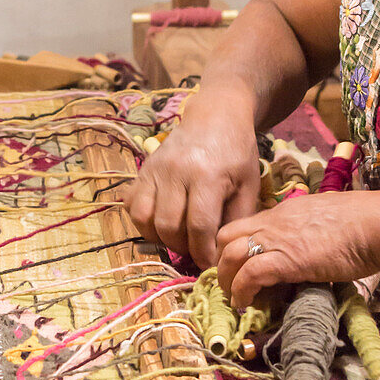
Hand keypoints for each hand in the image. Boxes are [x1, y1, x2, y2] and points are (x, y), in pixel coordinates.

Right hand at [123, 99, 260, 267]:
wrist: (215, 116)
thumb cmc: (236, 151)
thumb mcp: (248, 183)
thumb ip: (238, 218)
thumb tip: (224, 252)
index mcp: (206, 176)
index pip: (199, 226)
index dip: (203, 252)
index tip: (210, 263)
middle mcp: (176, 172)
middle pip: (168, 226)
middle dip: (182, 247)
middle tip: (195, 249)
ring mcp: (155, 170)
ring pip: (143, 218)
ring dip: (159, 237)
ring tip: (177, 237)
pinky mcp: (143, 170)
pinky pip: (131, 205)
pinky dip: (142, 221)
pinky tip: (161, 221)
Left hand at [215, 190, 379, 307]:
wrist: (378, 224)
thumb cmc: (364, 224)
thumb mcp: (326, 220)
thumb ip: (309, 231)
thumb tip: (310, 248)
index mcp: (284, 211)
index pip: (244, 225)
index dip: (234, 247)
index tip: (238, 266)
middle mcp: (274, 222)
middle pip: (226, 236)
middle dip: (221, 261)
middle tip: (230, 282)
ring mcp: (278, 240)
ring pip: (230, 255)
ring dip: (226, 279)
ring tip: (234, 297)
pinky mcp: (286, 260)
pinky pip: (249, 275)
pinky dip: (241, 291)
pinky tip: (245, 304)